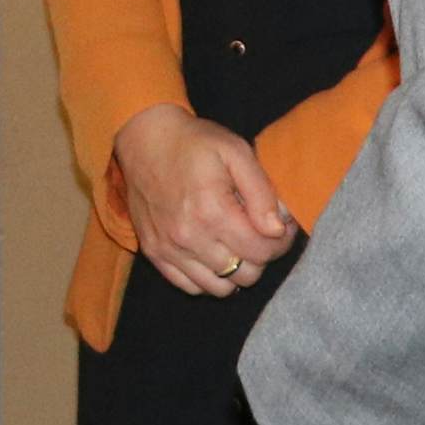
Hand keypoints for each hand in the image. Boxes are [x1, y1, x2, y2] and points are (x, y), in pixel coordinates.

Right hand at [111, 103, 289, 295]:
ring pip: (220, 288)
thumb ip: (262, 192)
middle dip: (259, 255)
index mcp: (211, 210)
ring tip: (233, 243)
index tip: (279, 224)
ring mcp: (167, 247)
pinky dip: (206, 278)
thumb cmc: (193, 142)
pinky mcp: (153, 251)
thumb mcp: (235, 152)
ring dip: (235, 270)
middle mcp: (188, 235)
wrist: (142, 136)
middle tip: (255, 230)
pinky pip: (190, 286)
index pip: (263, 251)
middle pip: (246, 273)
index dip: (281, 241)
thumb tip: (277, 229)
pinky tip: (211, 253)